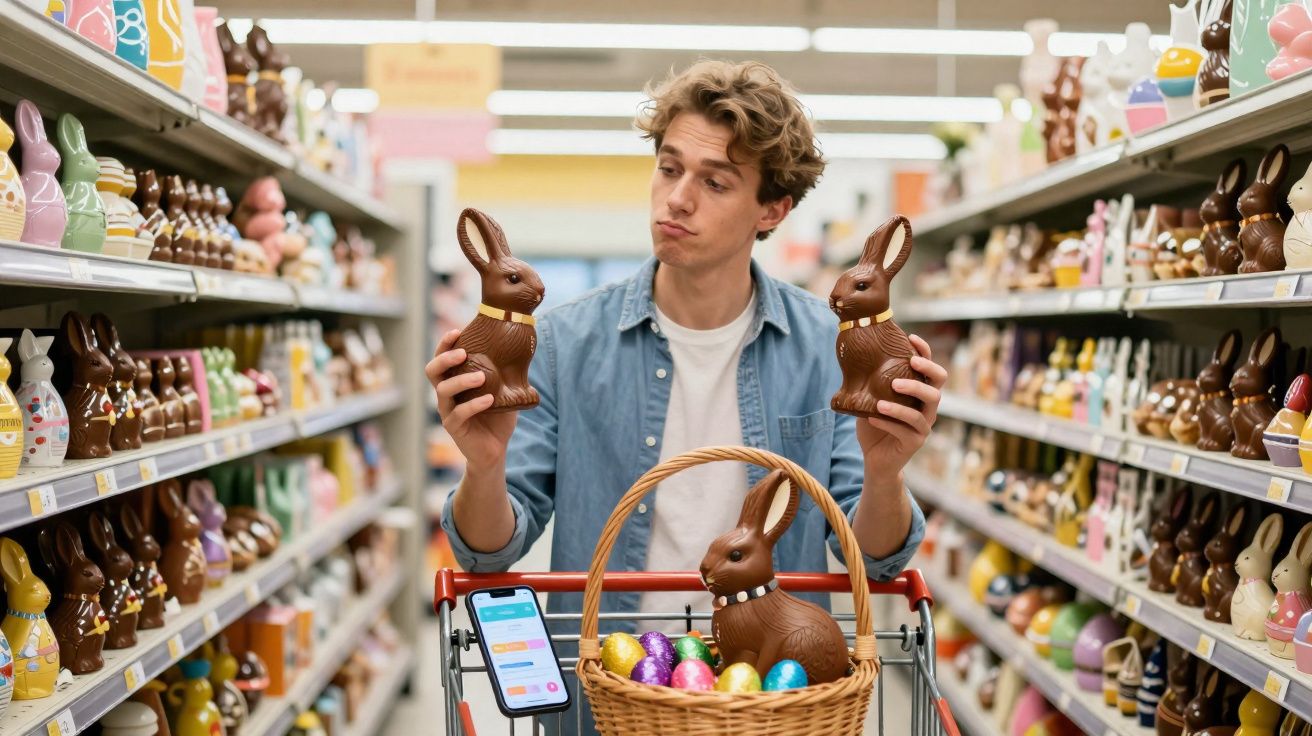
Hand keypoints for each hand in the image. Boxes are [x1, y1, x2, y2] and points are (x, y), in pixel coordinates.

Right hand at [425, 329, 516, 473]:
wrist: (495, 449)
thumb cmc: (497, 417)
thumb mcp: (503, 391)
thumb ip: (505, 373)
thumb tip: (523, 349)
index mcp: (454, 382)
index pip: (442, 359)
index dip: (445, 344)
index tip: (457, 332)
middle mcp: (446, 394)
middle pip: (432, 371)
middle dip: (445, 358)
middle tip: (464, 353)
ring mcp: (447, 411)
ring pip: (443, 390)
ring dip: (462, 380)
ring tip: (481, 377)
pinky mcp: (454, 427)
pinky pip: (459, 413)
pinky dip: (474, 405)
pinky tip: (489, 399)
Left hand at [856, 334, 947, 483]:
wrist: (875, 459)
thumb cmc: (875, 425)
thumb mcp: (871, 400)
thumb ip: (870, 383)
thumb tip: (852, 357)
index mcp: (919, 395)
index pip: (930, 370)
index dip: (925, 353)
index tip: (910, 338)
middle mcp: (926, 409)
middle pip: (938, 387)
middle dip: (926, 372)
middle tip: (909, 363)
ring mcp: (923, 427)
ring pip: (924, 411)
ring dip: (905, 401)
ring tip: (885, 397)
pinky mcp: (914, 443)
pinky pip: (906, 431)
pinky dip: (889, 422)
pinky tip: (873, 417)